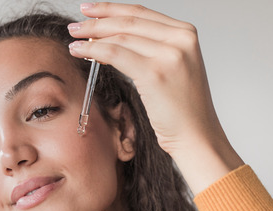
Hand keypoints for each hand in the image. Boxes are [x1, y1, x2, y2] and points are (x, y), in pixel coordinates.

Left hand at [68, 2, 239, 166]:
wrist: (197, 136)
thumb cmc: (184, 110)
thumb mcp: (174, 68)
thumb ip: (153, 48)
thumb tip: (115, 37)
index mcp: (186, 34)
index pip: (142, 13)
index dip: (112, 9)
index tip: (91, 10)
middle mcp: (181, 40)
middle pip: (129, 22)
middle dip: (97, 21)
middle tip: (76, 26)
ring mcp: (169, 55)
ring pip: (120, 37)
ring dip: (92, 36)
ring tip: (74, 40)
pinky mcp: (155, 73)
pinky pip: (115, 54)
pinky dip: (94, 51)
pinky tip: (80, 52)